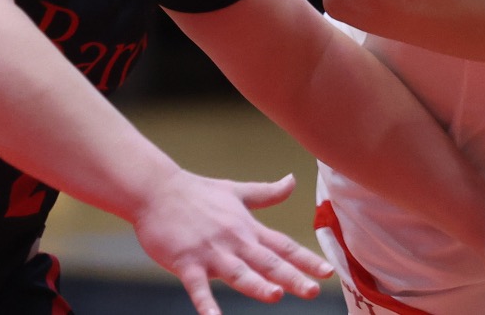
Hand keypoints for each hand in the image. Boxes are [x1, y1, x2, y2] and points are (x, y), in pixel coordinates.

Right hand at [130, 170, 332, 314]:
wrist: (156, 190)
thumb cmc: (197, 192)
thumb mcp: (236, 191)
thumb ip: (266, 193)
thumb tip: (292, 181)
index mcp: (247, 227)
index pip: (283, 246)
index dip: (306, 259)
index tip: (328, 272)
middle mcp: (234, 240)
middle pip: (267, 262)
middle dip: (291, 277)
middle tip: (313, 291)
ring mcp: (210, 251)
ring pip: (238, 272)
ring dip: (256, 285)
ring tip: (275, 295)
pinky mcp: (186, 261)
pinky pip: (197, 287)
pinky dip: (206, 303)